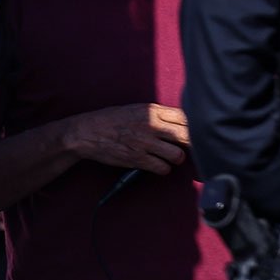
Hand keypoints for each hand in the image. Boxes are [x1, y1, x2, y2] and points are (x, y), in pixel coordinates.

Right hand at [58, 105, 190, 173]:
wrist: (86, 133)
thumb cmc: (110, 120)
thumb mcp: (135, 109)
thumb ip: (157, 114)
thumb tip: (179, 122)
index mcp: (152, 110)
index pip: (186, 118)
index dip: (193, 127)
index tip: (192, 133)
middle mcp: (151, 125)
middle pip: (187, 136)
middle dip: (191, 145)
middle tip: (185, 148)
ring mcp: (145, 143)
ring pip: (178, 155)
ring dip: (176, 159)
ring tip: (168, 157)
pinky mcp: (138, 159)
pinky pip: (163, 168)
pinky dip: (162, 169)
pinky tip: (156, 165)